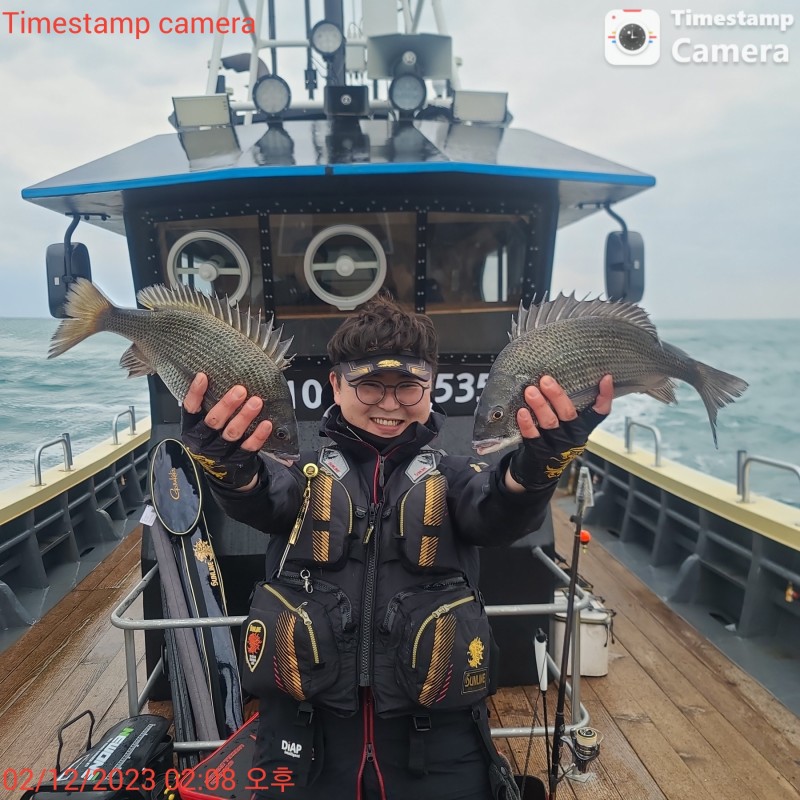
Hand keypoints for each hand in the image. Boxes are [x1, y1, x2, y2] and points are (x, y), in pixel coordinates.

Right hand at [181, 373, 271, 489]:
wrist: (224, 473)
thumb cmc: (214, 440)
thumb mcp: (203, 426)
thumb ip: (208, 407)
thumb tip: (219, 377)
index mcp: (191, 430)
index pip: (189, 410)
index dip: (195, 393)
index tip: (203, 376)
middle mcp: (203, 442)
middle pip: (213, 422)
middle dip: (227, 405)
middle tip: (240, 390)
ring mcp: (220, 453)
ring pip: (232, 433)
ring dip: (244, 416)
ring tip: (256, 402)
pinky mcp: (238, 461)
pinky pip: (249, 447)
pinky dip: (258, 435)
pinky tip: (266, 423)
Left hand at [506, 375, 612, 490]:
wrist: (540, 470)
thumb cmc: (554, 439)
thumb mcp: (567, 426)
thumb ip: (567, 407)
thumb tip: (561, 377)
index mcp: (583, 428)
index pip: (600, 413)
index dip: (605, 396)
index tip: (605, 378)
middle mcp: (573, 437)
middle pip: (569, 415)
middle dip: (557, 396)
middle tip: (545, 380)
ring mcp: (556, 446)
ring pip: (550, 423)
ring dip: (540, 406)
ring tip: (531, 391)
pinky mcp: (539, 452)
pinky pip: (532, 436)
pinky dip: (527, 423)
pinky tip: (522, 411)